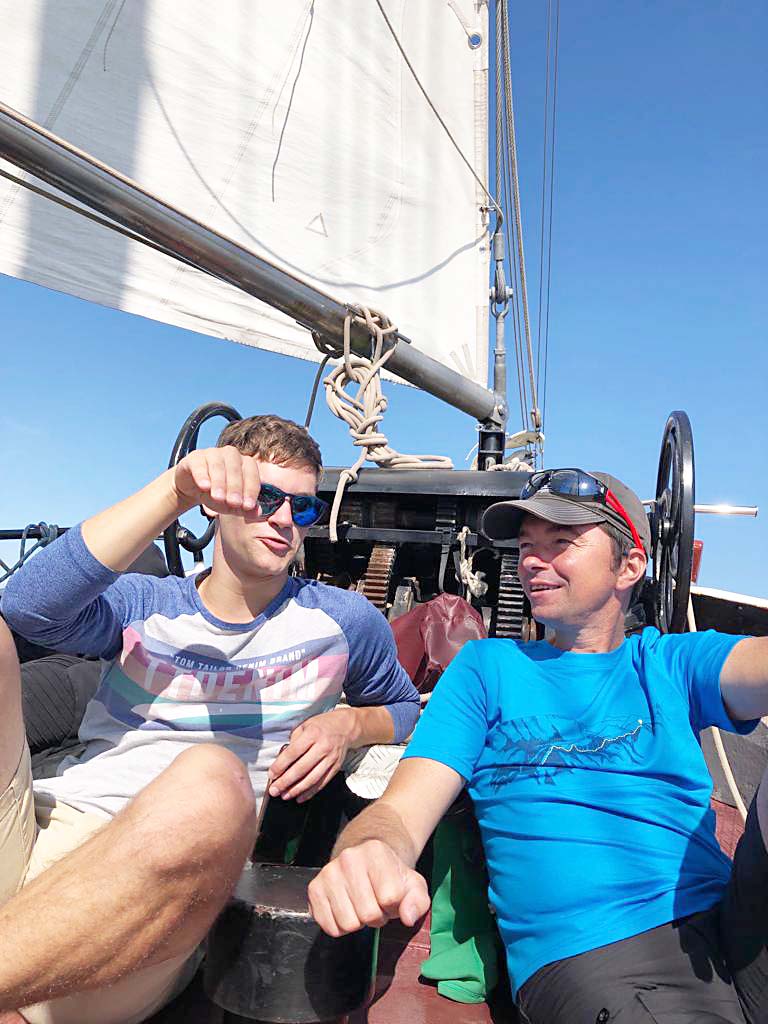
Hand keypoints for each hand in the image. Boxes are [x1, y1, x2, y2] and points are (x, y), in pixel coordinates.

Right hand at [171, 446, 260, 515]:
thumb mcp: (231, 505)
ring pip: (218, 466)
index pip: (252, 474)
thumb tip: (257, 513)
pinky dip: (202, 475)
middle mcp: (231, 455)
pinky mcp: (195, 458)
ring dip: (219, 483)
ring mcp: (212, 454)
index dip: (251, 490)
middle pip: (235, 469)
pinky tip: (204, 486)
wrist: (193, 486)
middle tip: (234, 503)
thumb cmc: (217, 493)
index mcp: (245, 463)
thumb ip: (244, 509)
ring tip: (219, 498)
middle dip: (235, 488)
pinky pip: (199, 464)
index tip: (248, 506)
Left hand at [268, 708, 360, 802]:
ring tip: (285, 796)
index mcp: (313, 733)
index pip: (293, 753)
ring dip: (297, 790)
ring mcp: (331, 758)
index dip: (280, 766)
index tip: (271, 775)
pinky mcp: (336, 767)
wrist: (346, 727)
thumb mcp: (305, 725)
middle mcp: (323, 746)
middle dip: (285, 782)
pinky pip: (322, 783)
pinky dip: (310, 792)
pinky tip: (300, 797)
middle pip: (301, 768)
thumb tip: (282, 761)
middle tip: (274, 790)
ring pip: (312, 779)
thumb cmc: (322, 725)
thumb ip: (293, 742)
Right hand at [308, 840, 429, 936]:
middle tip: (376, 904)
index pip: (390, 897)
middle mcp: (348, 858)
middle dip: (377, 917)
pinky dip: (341, 927)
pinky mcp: (314, 888)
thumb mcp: (413, 884)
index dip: (395, 906)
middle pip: (368, 914)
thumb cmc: (390, 875)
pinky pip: (329, 927)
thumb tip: (408, 917)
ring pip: (348, 924)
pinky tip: (347, 909)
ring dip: (359, 922)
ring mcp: (328, 872)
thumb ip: (417, 901)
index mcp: (375, 852)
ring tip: (362, 906)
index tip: (392, 897)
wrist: (364, 860)